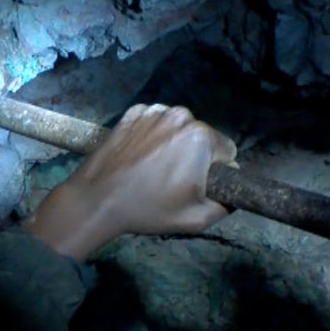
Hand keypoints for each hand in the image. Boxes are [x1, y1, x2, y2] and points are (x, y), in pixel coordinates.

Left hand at [25, 104, 236, 260]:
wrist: (96, 198)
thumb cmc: (148, 209)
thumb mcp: (195, 219)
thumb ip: (225, 206)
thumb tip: (233, 196)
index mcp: (201, 137)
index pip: (228, 151)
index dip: (217, 171)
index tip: (198, 185)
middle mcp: (181, 115)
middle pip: (202, 136)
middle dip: (195, 155)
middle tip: (173, 179)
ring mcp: (154, 111)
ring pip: (178, 126)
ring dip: (174, 142)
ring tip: (154, 167)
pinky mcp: (132, 112)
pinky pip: (154, 121)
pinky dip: (152, 134)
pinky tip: (140, 155)